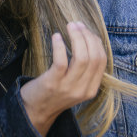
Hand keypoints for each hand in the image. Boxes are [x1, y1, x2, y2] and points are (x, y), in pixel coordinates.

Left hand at [20, 21, 107, 136]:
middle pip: (94, 57)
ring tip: (69, 26)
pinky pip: (61, 61)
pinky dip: (60, 46)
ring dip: (76, 38)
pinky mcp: (53, 83)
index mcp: (91, 89)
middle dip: (87, 36)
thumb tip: (87, 40)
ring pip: (81, 58)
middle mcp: (82, 89)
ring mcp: (68, 87)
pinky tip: (56, 37)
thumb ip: (84, 70)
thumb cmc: (54, 93)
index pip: (102, 60)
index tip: (86, 30)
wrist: (35, 112)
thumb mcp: (75, 86)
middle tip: (77, 25)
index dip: (96, 42)